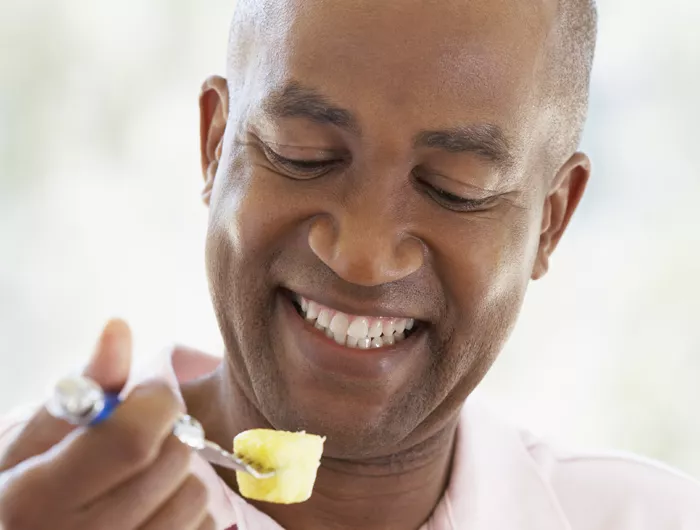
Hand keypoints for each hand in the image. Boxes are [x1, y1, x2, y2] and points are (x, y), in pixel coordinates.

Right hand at [0, 320, 213, 529]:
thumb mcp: (32, 444)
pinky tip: (154, 511)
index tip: (150, 396)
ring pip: (196, 495)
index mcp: (36, 499)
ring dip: (178, 475)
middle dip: (167, 434)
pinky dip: (190, 512)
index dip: (156, 403)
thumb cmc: (22, 498)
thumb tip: (119, 327)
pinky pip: (206, 527)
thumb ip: (81, 387)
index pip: (132, 438)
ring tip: (142, 478)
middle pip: (172, 460)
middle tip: (141, 438)